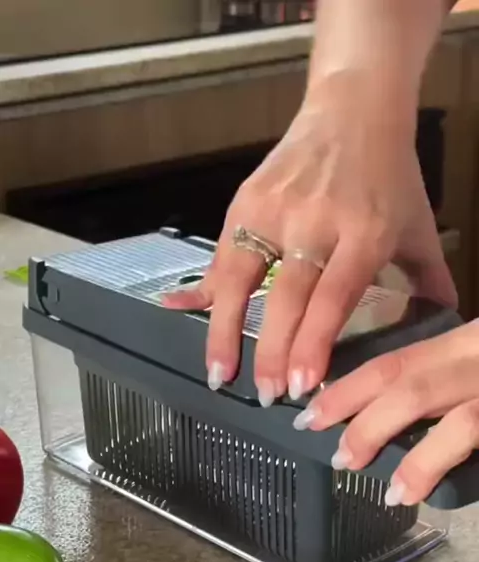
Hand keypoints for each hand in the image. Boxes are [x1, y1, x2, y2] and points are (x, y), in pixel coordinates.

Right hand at [161, 71, 456, 404]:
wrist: (353, 108)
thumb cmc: (389, 176)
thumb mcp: (417, 227)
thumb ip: (429, 280)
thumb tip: (445, 329)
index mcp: (365, 232)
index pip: (333, 296)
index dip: (312, 342)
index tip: (299, 384)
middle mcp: (315, 222)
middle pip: (286, 296)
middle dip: (271, 351)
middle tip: (263, 395)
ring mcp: (274, 210)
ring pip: (241, 278)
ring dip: (224, 330)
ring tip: (218, 374)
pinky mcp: (246, 201)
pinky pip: (219, 254)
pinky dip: (199, 285)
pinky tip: (174, 308)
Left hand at [293, 321, 478, 504]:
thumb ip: (454, 387)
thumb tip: (403, 424)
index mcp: (468, 342)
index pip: (397, 358)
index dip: (348, 385)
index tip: (310, 407)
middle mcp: (473, 349)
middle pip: (395, 370)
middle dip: (343, 400)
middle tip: (308, 426)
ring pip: (416, 394)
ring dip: (372, 429)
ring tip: (346, 463)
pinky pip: (463, 429)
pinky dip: (426, 463)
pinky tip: (405, 492)